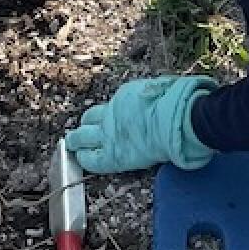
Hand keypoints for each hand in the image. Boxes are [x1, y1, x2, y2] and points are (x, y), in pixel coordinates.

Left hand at [66, 75, 218, 173]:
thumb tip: (158, 94)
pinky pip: (91, 160)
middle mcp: (111, 114)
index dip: (105, 114)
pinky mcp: (112, 156)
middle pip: (88, 119)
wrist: (174, 119)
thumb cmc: (174, 102)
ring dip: (77, 141)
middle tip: (81, 132)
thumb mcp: (160, 89)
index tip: (106, 118)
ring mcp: (108, 135)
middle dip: (85, 125)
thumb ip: (151, 95)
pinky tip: (82, 160)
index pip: (108, 106)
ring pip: (81, 138)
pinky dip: (85, 160)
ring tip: (74, 146)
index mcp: (124, 96)